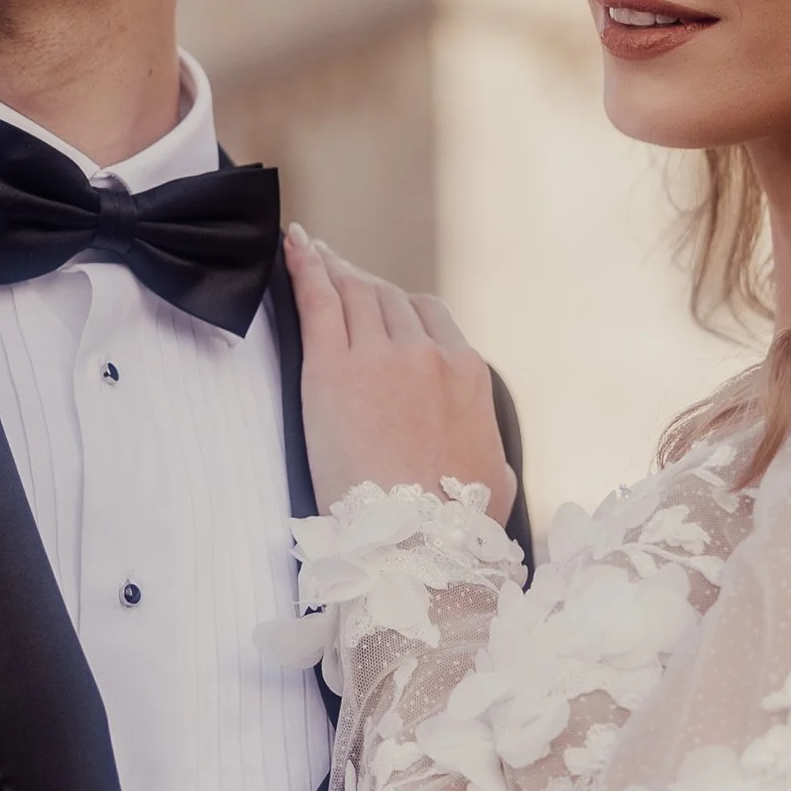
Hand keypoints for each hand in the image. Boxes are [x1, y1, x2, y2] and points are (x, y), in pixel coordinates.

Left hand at [288, 229, 515, 524]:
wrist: (416, 545)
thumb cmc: (457, 526)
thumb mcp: (496, 481)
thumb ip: (489, 450)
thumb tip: (489, 460)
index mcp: (468, 373)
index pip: (430, 316)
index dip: (401, 307)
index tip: (381, 305)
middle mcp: (428, 354)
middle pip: (390, 298)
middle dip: (364, 283)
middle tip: (339, 272)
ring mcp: (380, 358)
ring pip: (356, 293)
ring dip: (336, 270)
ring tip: (315, 254)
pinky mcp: (332, 370)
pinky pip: (318, 301)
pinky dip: (305, 267)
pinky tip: (294, 246)